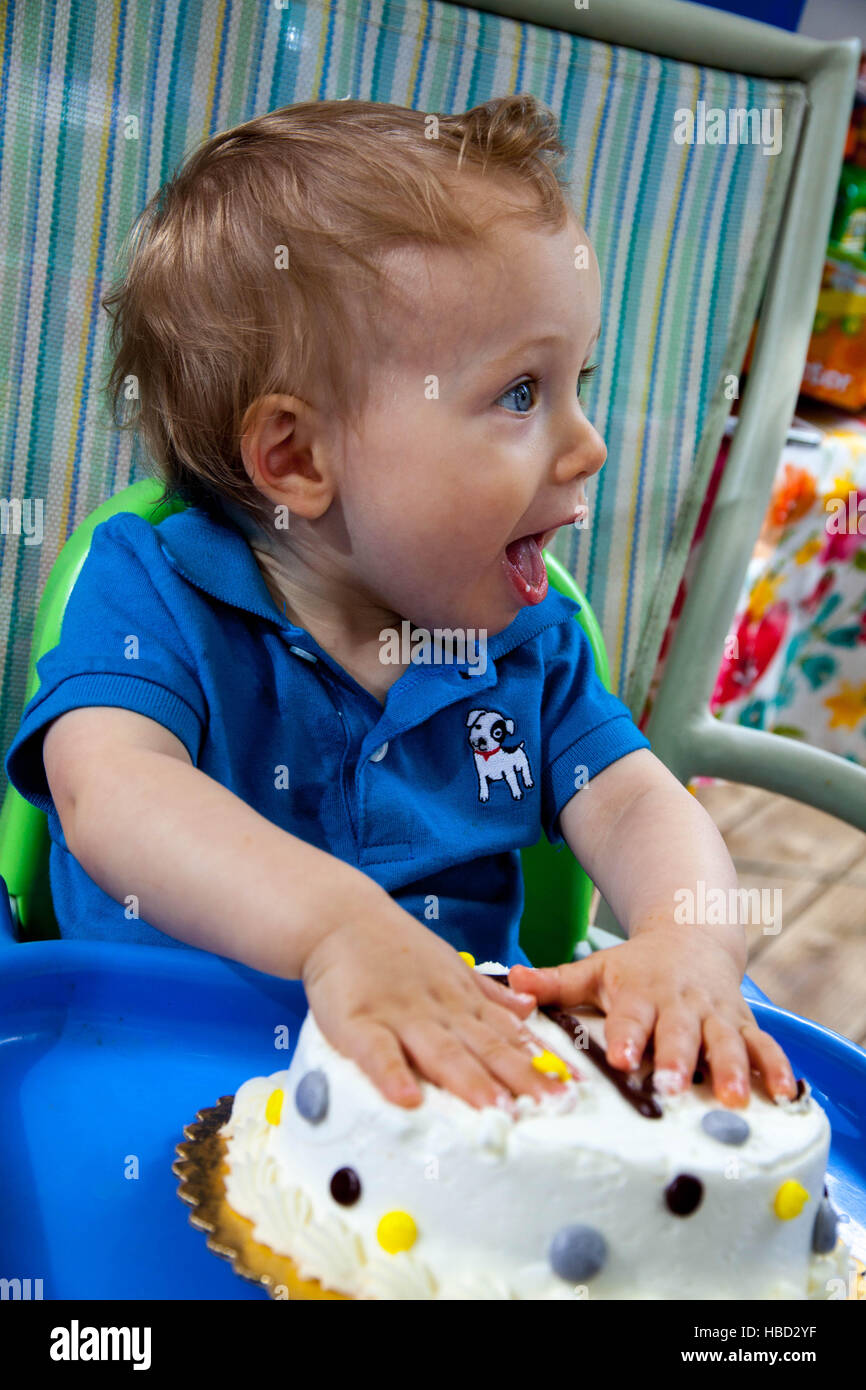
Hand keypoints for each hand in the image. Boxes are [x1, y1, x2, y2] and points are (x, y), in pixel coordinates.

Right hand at [301, 894, 578, 1110]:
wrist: (341, 918)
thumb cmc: (394, 949)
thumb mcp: (450, 966)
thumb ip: (488, 995)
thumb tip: (530, 1011)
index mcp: (462, 1000)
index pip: (510, 1035)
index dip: (542, 1062)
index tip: (576, 1087)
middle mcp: (440, 1010)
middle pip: (486, 1048)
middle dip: (522, 1079)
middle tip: (555, 1105)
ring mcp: (400, 1015)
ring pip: (441, 1052)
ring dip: (471, 1081)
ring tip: (498, 1110)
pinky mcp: (359, 1022)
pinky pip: (377, 1053)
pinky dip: (392, 1076)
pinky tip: (407, 1101)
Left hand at [509, 924, 797, 1106]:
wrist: (690, 937)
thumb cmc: (635, 968)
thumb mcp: (594, 969)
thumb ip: (554, 982)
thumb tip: (509, 982)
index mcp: (641, 993)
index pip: (631, 1017)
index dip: (627, 1036)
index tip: (621, 1058)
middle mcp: (680, 1004)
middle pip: (679, 1033)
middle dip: (677, 1059)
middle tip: (672, 1086)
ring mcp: (715, 1015)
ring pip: (725, 1041)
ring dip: (730, 1069)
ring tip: (730, 1099)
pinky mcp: (743, 1024)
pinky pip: (764, 1046)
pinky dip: (777, 1068)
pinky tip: (784, 1095)